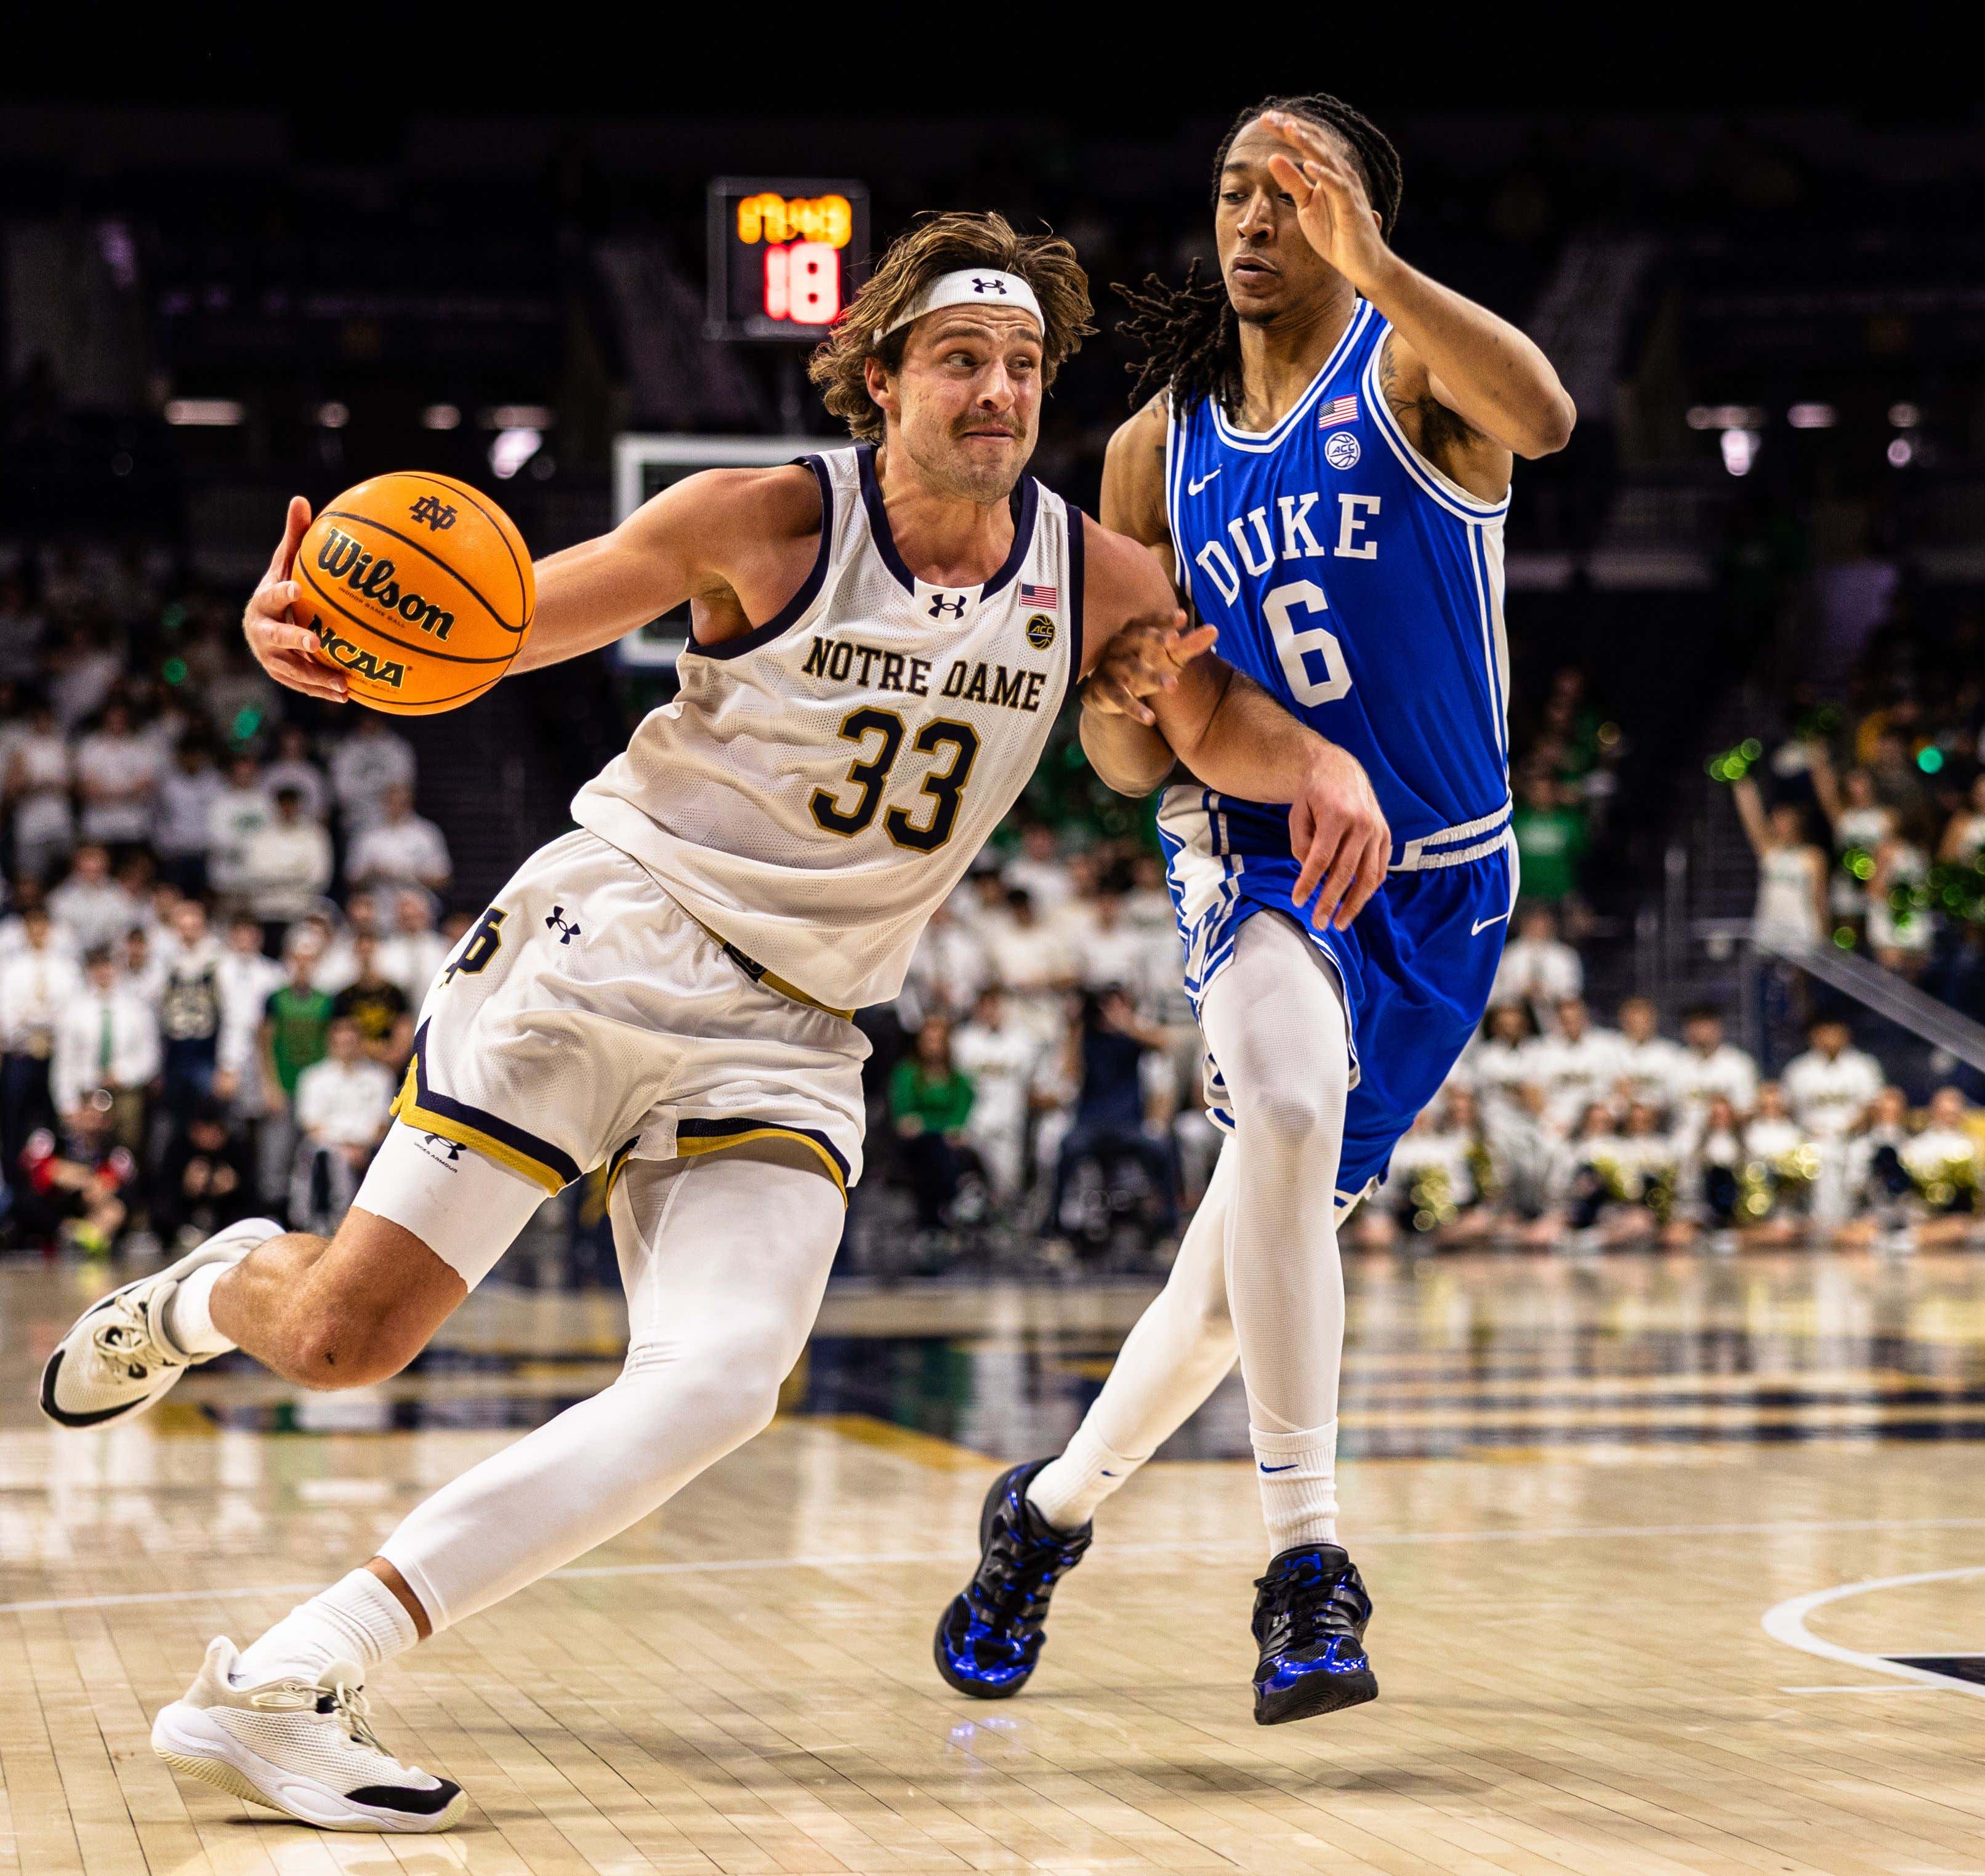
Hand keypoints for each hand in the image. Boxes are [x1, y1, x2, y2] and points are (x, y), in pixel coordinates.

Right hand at [243, 496, 347, 703]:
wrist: (261, 625)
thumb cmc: (281, 589)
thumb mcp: (285, 565)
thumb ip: (294, 537)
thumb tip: (301, 499)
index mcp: (262, 603)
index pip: (272, 595)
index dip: (283, 593)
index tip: (297, 590)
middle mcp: (261, 632)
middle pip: (278, 638)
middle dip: (296, 641)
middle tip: (318, 644)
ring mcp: (270, 658)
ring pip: (293, 670)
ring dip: (317, 678)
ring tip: (343, 685)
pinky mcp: (283, 676)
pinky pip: (304, 686)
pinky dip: (323, 691)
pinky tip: (349, 695)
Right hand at [1084, 613, 1217, 726]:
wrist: (1109, 692)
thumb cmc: (1143, 665)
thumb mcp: (1167, 656)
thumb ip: (1188, 645)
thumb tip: (1214, 630)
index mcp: (1135, 632)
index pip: (1150, 621)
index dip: (1164, 619)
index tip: (1183, 617)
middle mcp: (1120, 644)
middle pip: (1137, 637)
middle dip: (1154, 638)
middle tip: (1175, 640)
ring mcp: (1110, 666)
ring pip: (1131, 669)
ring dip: (1151, 676)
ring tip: (1174, 686)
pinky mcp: (1104, 688)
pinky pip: (1119, 697)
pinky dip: (1134, 708)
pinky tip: (1150, 718)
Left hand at [1262, 111, 1390, 290]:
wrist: (1361, 263)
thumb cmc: (1335, 234)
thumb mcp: (1306, 206)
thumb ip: (1291, 182)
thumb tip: (1272, 158)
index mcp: (1327, 171)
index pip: (1306, 142)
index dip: (1287, 129)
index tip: (1265, 118)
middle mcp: (1338, 173)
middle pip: (1315, 143)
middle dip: (1292, 128)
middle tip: (1269, 117)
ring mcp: (1346, 188)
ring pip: (1327, 159)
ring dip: (1307, 143)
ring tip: (1288, 129)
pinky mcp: (1351, 207)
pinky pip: (1338, 187)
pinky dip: (1324, 176)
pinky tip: (1309, 166)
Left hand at [1288, 741, 1389, 929]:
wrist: (1341, 771)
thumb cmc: (1314, 795)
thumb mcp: (1298, 814)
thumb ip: (1301, 844)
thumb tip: (1310, 873)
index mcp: (1337, 815)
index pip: (1321, 859)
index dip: (1308, 883)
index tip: (1298, 902)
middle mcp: (1362, 824)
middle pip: (1345, 872)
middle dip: (1331, 901)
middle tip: (1319, 923)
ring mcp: (1378, 831)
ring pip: (1368, 876)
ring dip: (1354, 904)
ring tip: (1340, 923)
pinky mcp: (1386, 836)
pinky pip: (1380, 869)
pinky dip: (1369, 889)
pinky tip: (1355, 903)